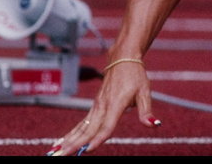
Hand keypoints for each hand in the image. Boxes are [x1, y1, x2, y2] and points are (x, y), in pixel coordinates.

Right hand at [44, 60, 160, 155]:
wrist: (122, 58)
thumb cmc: (135, 75)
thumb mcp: (145, 91)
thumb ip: (147, 110)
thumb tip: (154, 124)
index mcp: (116, 103)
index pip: (107, 125)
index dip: (99, 138)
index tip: (89, 150)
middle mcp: (103, 106)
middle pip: (88, 129)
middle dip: (75, 144)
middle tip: (62, 155)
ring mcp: (97, 106)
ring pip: (81, 127)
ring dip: (68, 140)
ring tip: (56, 152)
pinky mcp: (94, 106)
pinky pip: (82, 123)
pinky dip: (71, 133)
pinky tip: (61, 142)